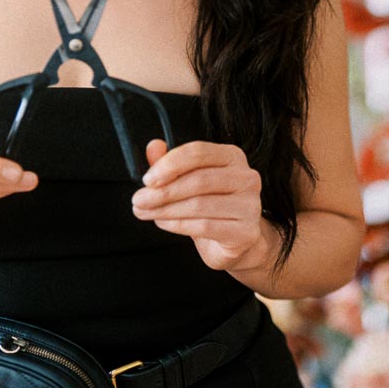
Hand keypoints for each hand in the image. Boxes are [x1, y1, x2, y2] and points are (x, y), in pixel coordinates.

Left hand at [130, 138, 265, 272]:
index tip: (147, 179)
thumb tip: (153, 146)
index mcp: (232, 157)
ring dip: (165, 209)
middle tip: (138, 200)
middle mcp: (246, 178)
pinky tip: (163, 222)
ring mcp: (250, 205)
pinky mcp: (246, 232)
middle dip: (163, 191)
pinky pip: (205, 227)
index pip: (198, 152)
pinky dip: (177, 225)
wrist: (235, 241)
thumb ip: (170, 163)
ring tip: (145, 212)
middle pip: (199, 180)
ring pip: (199, 204)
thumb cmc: (210, 206)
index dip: (169, 164)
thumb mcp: (188, 180)